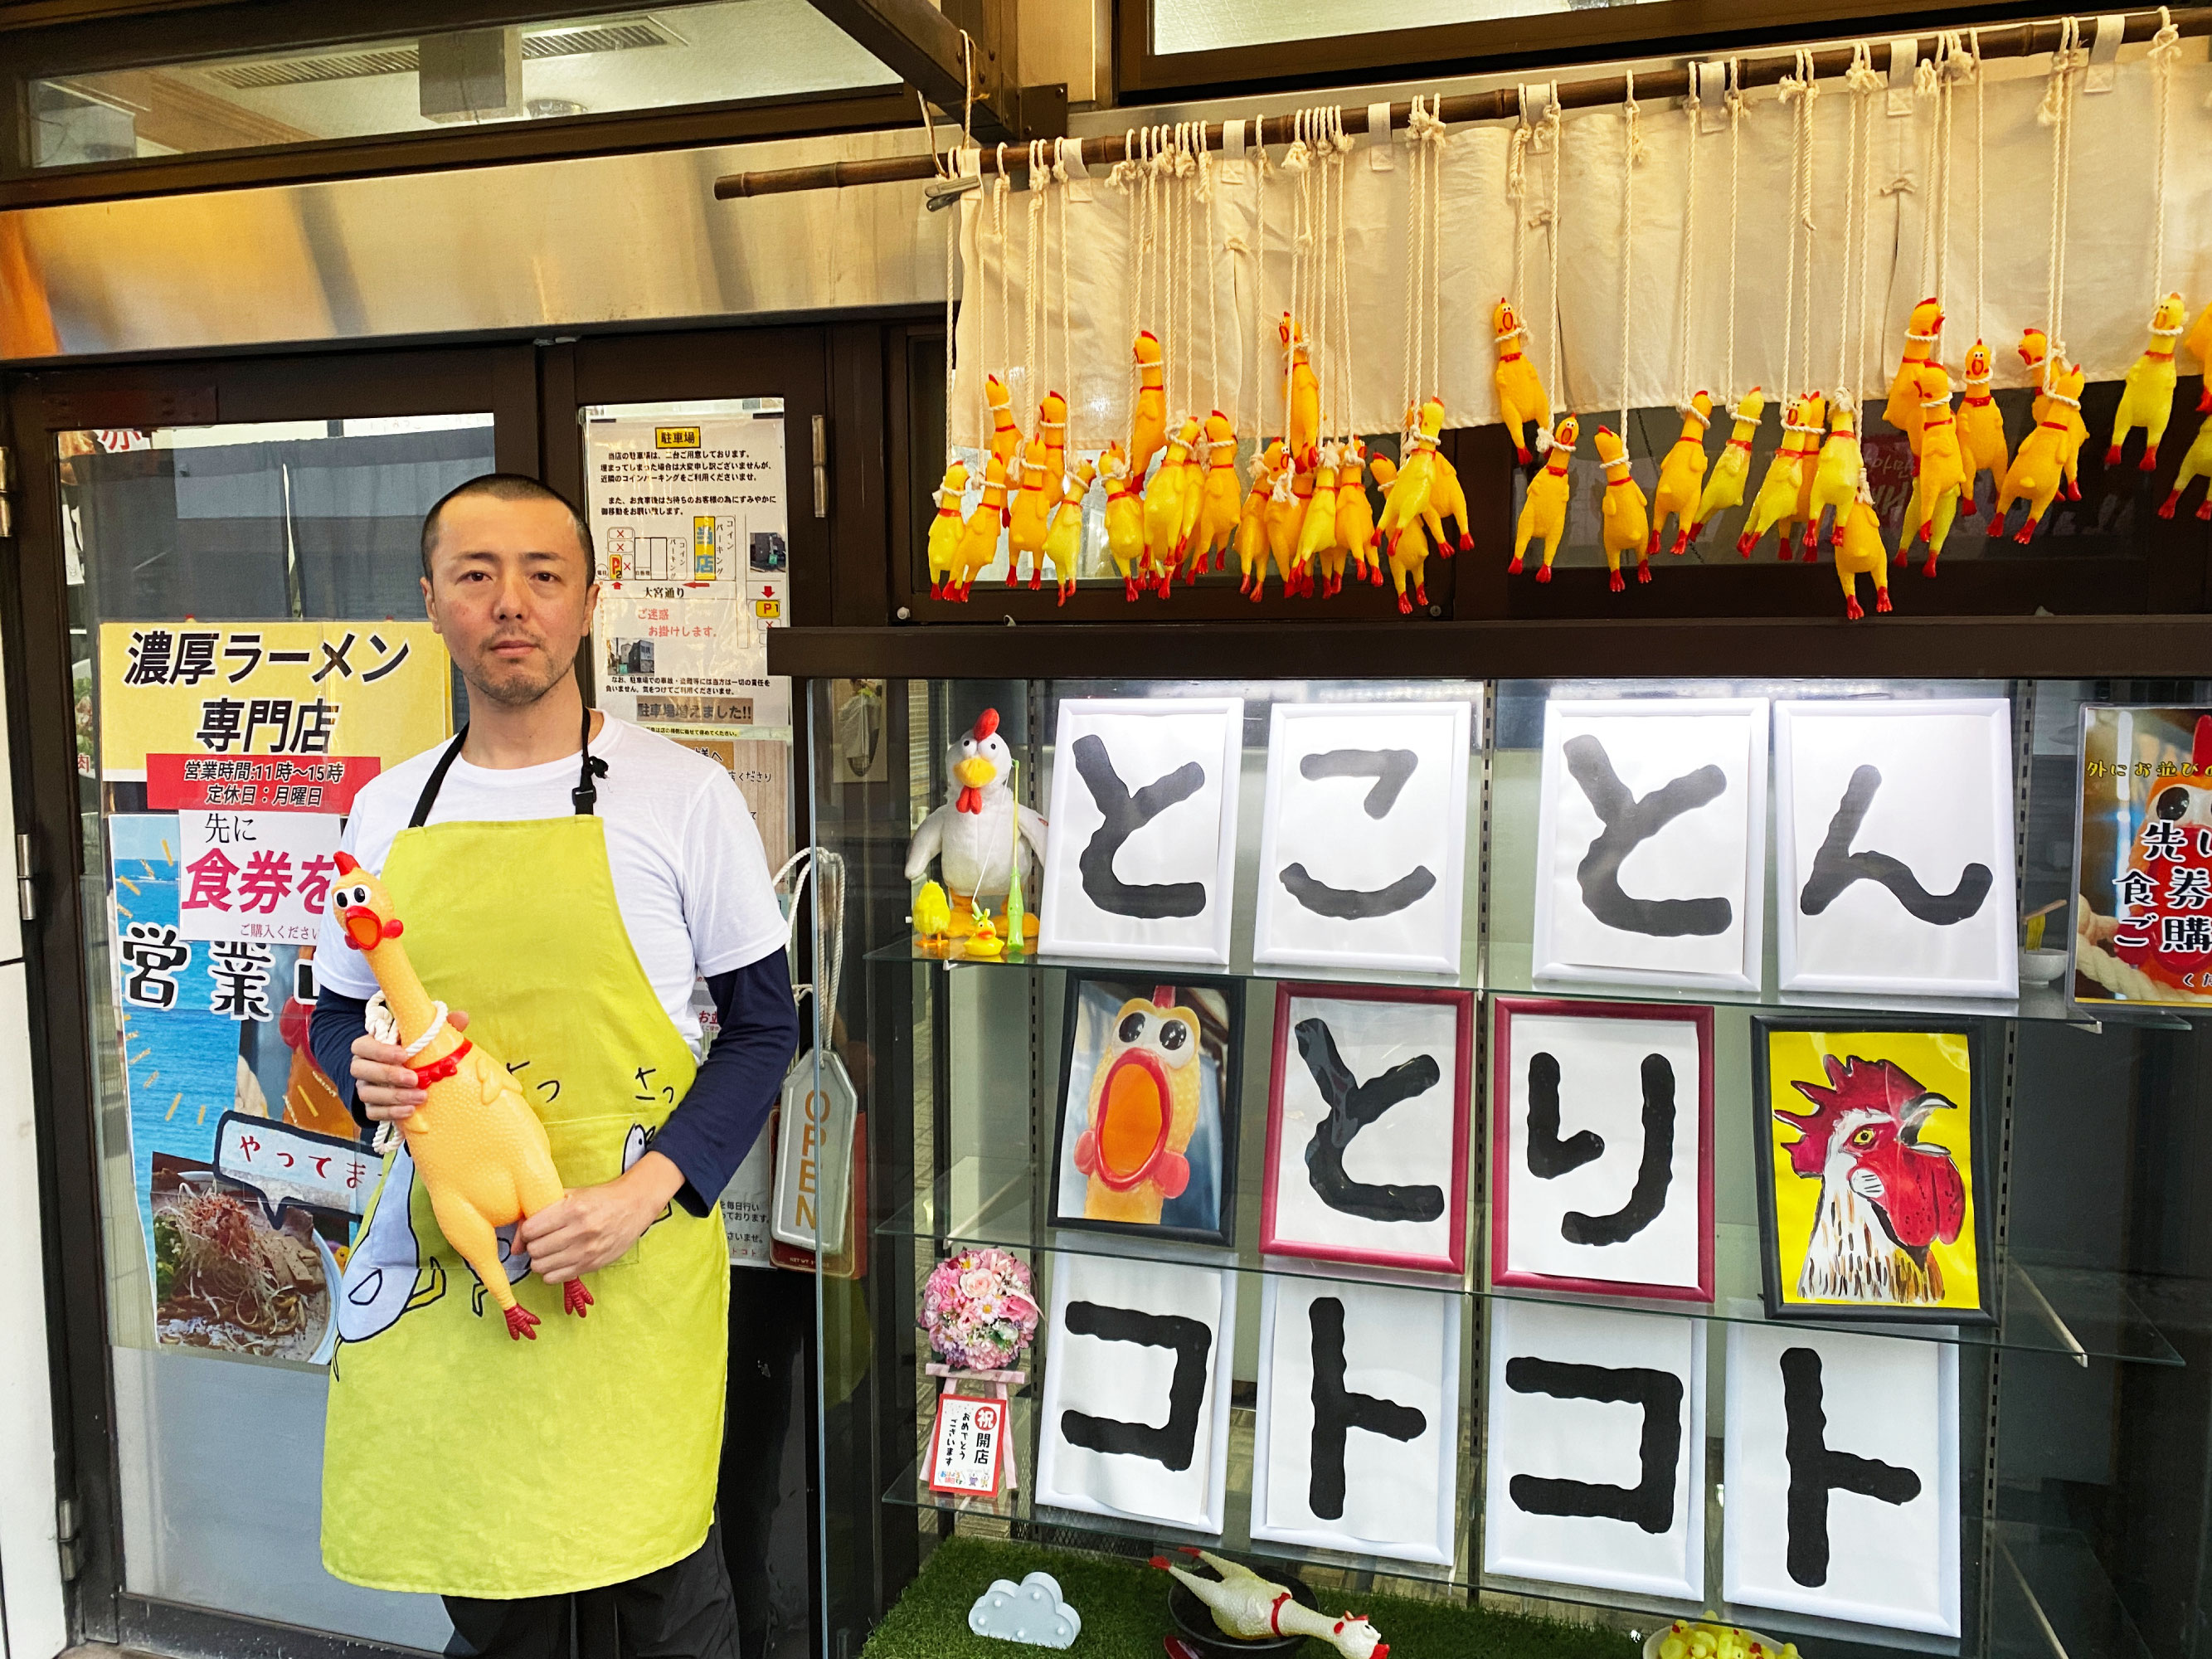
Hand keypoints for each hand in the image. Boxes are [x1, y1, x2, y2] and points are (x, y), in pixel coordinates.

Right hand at [351, 1009, 469, 1121]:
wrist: (402, 1079)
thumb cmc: (412, 1052)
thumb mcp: (421, 1037)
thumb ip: (437, 1027)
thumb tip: (462, 1016)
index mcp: (369, 1046)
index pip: (361, 1046)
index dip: (379, 1050)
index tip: (404, 1054)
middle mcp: (361, 1067)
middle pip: (361, 1070)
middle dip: (389, 1075)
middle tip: (414, 1079)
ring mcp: (364, 1088)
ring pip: (367, 1093)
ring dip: (395, 1096)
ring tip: (421, 1097)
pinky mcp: (370, 1107)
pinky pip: (373, 1112)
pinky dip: (391, 1113)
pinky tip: (410, 1110)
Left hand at [516, 1150, 685, 1282]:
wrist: (634, 1205)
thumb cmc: (599, 1198)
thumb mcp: (570, 1195)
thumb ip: (540, 1212)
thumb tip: (515, 1244)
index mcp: (572, 1209)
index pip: (530, 1230)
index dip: (524, 1232)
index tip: (530, 1231)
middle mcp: (579, 1231)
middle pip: (534, 1250)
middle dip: (533, 1246)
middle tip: (541, 1241)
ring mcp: (587, 1251)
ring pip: (542, 1267)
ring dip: (541, 1260)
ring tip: (549, 1251)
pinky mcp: (593, 1265)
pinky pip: (556, 1278)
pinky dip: (551, 1272)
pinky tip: (559, 1261)